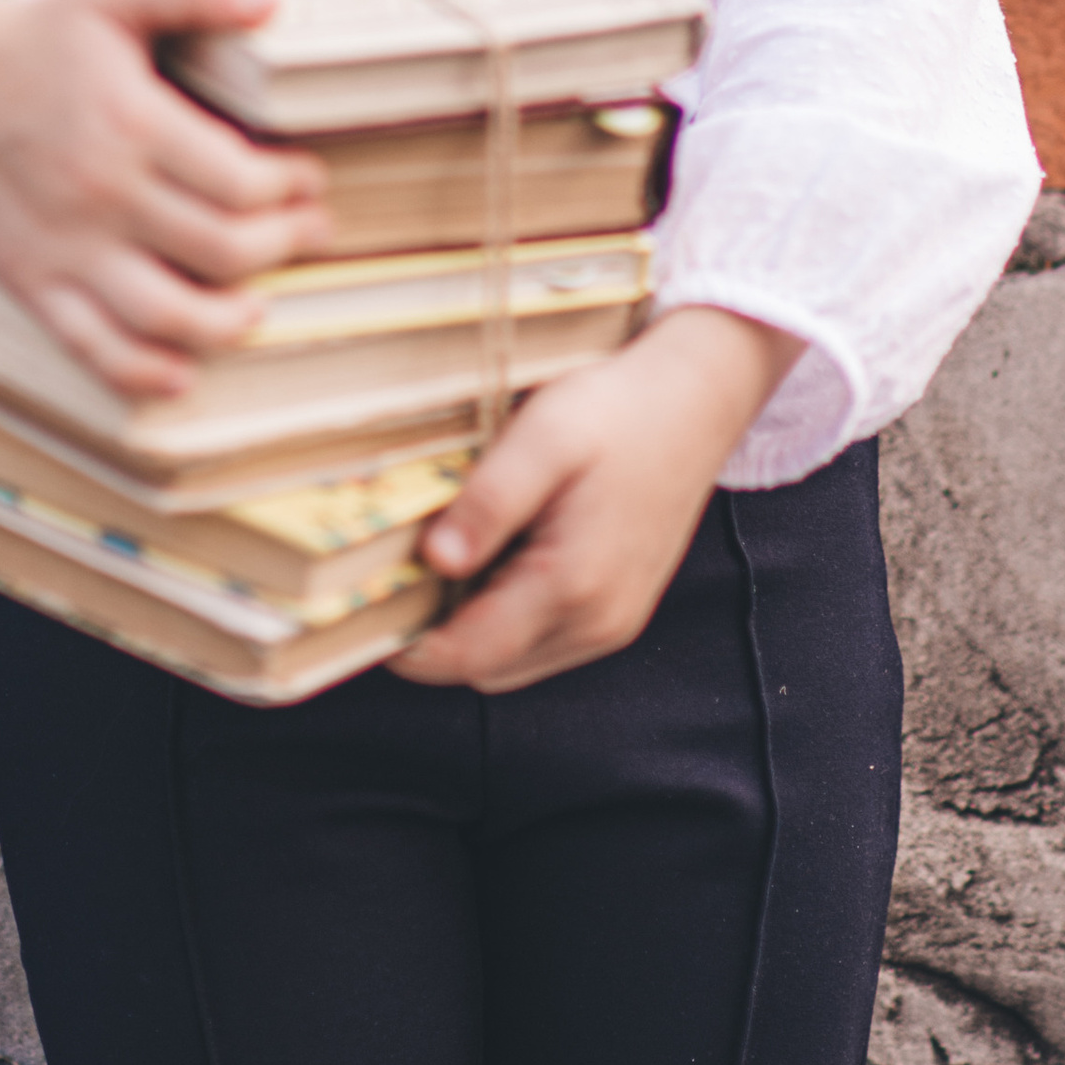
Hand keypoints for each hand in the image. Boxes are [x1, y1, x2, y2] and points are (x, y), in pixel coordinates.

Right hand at [0, 0, 326, 397]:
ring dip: (228, 321)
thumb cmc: (39, 37)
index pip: (239, 182)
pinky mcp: (31, 280)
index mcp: (129, 123)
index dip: (289, 189)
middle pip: (219, 249)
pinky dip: (140, 373)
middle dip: (281, 245)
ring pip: (164, 313)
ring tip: (261, 306)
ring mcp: (62, 246)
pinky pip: (90, 345)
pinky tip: (181, 373)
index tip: (305, 180)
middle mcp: (99, 194)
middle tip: (306, 231)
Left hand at [389, 303, 803, 695]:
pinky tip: (500, 556)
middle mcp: (599, 622)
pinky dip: (510, 617)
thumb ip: (490, 504)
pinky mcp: (622, 610)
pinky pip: (546, 640)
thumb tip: (436, 563)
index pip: (467, 656)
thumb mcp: (543, 437)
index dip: (408, 647)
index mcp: (573, 584)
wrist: (698, 397)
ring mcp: (615, 622)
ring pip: (515, 660)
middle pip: (487, 667)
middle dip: (437, 637)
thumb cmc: (617, 410)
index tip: (366, 608)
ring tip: (450, 556)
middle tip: (399, 574)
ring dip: (474, 628)